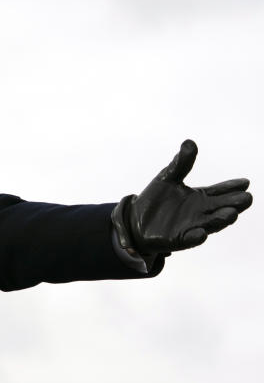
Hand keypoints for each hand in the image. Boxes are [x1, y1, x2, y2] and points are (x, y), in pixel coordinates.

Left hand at [111, 140, 251, 255]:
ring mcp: (191, 227)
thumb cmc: (156, 199)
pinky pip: (188, 239)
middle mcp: (201, 213)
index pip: (221, 191)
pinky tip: (201, 234)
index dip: (232, 187)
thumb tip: (189, 142)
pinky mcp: (177, 239)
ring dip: (220, 220)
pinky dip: (195, 237)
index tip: (245, 182)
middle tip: (247, 198)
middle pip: (221, 208)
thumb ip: (180, 164)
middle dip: (233, 204)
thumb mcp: (168, 177)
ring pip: (210, 224)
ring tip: (231, 214)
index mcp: (201, 198)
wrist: (135, 220)